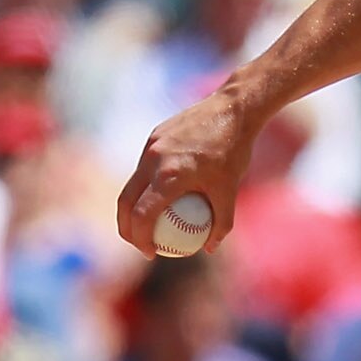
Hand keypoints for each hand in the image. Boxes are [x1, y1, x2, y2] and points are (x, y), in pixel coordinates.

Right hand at [117, 86, 255, 256]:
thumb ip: (222, 222)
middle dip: (126, 227)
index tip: (150, 252)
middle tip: (140, 243)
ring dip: (134, 206)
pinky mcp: (155, 135)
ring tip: (148, 223)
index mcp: (168, 175)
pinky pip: (146, 166)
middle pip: (126, 201)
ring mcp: (151, 145)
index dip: (140, 238)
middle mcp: (153, 160)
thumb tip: (210, 248)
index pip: (141, 215)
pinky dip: (148, 184)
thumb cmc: (235, 151)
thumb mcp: (230, 190)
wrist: (233, 108)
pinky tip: (163, 194)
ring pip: (133, 182)